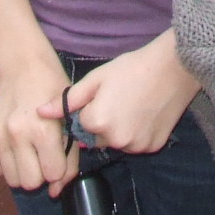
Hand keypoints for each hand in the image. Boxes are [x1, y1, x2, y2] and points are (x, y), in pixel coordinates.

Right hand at [0, 46, 79, 194]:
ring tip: (28, 149)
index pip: (53, 174)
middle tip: (42, 153)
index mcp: (43, 130)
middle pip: (30, 183)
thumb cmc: (53, 91)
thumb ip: (69, 158)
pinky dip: (2, 165)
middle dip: (40, 173)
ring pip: (11, 180)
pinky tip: (12, 148)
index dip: (59, 167)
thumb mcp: (71, 120)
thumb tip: (55, 192)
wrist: (24, 68)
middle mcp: (17, 134)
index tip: (58, 154)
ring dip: (22, 170)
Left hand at [68, 32, 200, 155]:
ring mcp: (136, 146)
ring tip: (133, 105)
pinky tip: (145, 113)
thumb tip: (39, 112)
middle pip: (97, 138)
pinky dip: (138, 134)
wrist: (175, 67)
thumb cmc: (133, 68)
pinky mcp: (153, 147)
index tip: (102, 96)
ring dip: (119, 131)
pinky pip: (136, 145)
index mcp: (97, 122)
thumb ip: (68, 100)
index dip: (89, 110)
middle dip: (102, 123)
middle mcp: (115, 140)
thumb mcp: (97, 78)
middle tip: (119, 99)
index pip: (80, 126)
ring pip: (117, 143)